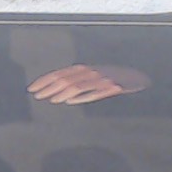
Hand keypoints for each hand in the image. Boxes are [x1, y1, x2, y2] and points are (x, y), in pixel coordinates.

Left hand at [28, 64, 149, 104]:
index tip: (32, 88)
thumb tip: (56, 92)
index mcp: (85, 69)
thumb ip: (77, 83)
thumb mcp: (93, 78)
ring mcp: (102, 79)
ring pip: (77, 85)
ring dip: (61, 93)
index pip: (60, 74)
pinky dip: (81, 97)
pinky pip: (94, 92)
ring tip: (51, 99)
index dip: (45, 80)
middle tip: (37, 96)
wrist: (139, 78)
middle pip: (65, 79)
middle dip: (48, 87)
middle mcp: (91, 72)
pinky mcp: (113, 88)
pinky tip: (70, 101)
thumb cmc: (113, 80)